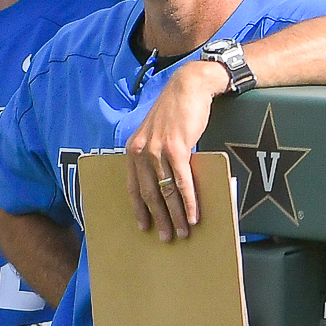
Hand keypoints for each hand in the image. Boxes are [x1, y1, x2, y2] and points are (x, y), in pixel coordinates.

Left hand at [125, 59, 228, 241]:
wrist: (189, 87)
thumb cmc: (176, 111)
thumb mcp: (157, 133)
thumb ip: (154, 154)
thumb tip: (164, 180)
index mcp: (133, 149)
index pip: (132, 186)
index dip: (138, 209)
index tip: (143, 226)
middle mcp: (141, 151)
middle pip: (149, 194)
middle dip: (159, 219)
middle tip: (167, 238)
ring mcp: (157, 150)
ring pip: (166, 191)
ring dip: (176, 216)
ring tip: (184, 232)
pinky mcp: (176, 148)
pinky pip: (182, 182)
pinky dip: (188, 202)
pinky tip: (193, 215)